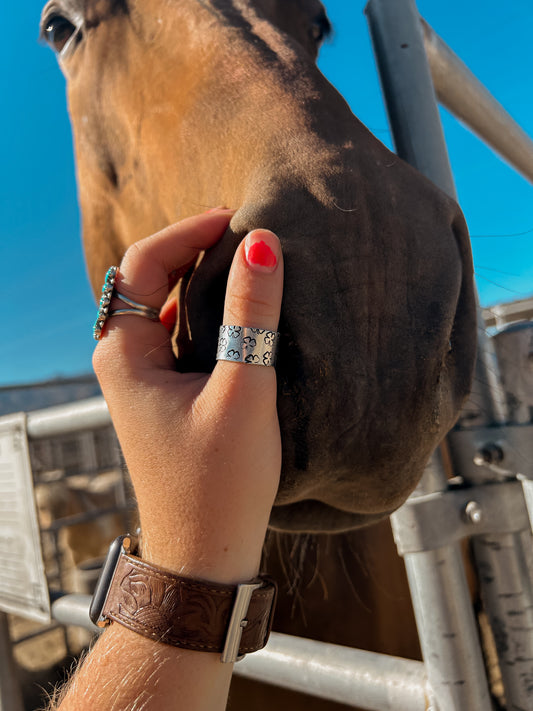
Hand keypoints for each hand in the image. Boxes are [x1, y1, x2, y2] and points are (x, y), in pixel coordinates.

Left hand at [92, 210, 283, 582]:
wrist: (205, 552)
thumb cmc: (219, 484)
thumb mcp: (244, 392)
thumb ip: (254, 315)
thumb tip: (263, 243)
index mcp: (124, 354)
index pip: (143, 263)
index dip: (187, 232)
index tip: (234, 219)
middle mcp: (123, 360)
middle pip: (150, 279)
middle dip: (194, 250)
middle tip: (246, 234)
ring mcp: (141, 377)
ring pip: (166, 304)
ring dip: (202, 279)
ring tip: (248, 263)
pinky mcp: (163, 392)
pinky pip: (179, 332)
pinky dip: (206, 310)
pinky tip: (241, 311)